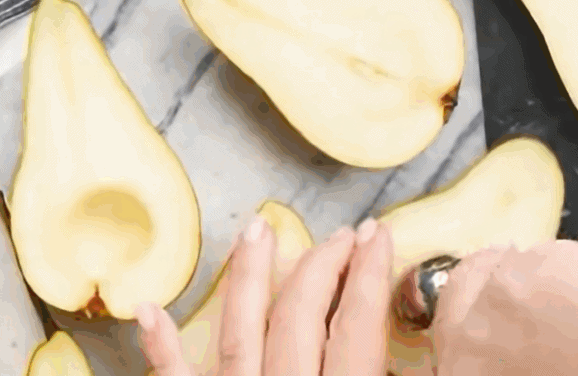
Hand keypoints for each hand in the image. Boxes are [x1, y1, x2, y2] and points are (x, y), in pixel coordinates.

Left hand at [134, 216, 394, 375]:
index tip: (378, 235)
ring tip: (257, 229)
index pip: (356, 328)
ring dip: (247, 278)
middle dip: (321, 268)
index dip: (371, 276)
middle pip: (298, 320)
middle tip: (342, 234)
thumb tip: (428, 342)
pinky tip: (150, 311)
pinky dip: (162, 348)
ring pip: (238, 335)